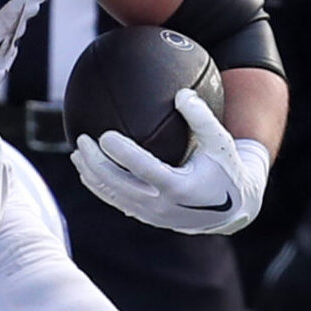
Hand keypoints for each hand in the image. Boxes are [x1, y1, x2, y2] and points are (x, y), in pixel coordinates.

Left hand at [72, 91, 267, 234]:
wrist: (233, 209)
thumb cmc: (226, 167)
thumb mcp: (220, 141)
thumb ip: (201, 117)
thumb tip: (181, 93)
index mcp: (180, 187)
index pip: (143, 169)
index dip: (122, 153)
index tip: (104, 135)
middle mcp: (162, 205)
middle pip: (118, 185)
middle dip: (95, 163)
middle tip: (82, 140)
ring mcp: (151, 214)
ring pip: (112, 196)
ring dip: (91, 176)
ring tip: (77, 154)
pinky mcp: (146, 217)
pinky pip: (117, 202)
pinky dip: (100, 187)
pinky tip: (88, 170)